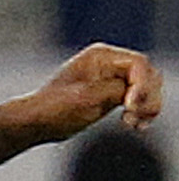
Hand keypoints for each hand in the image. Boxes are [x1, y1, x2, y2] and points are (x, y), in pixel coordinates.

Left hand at [25, 43, 161, 138]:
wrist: (34, 123)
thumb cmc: (53, 109)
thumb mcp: (89, 98)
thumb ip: (120, 90)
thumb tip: (139, 91)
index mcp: (100, 56)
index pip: (138, 65)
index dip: (142, 86)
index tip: (130, 106)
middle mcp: (108, 62)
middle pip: (147, 75)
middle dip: (147, 97)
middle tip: (137, 117)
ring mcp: (110, 77)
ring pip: (145, 88)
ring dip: (146, 106)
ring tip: (135, 124)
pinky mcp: (111, 92)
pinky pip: (136, 98)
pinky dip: (140, 111)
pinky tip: (135, 124)